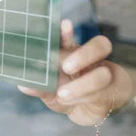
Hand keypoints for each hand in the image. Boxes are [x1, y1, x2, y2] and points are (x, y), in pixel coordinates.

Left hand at [18, 19, 132, 126]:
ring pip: (103, 74)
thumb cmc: (65, 93)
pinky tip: (68, 101)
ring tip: (62, 93)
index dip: (68, 31)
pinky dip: (83, 97)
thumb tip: (23, 85)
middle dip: (83, 55)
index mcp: (72, 51)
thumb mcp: (49, 91)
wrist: (86, 110)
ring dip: (81, 85)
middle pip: (99, 46)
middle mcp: (90, 59)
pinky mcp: (113, 92)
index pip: (72, 37)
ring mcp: (104, 74)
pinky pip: (102, 93)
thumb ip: (39, 87)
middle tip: (66, 67)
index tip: (64, 24)